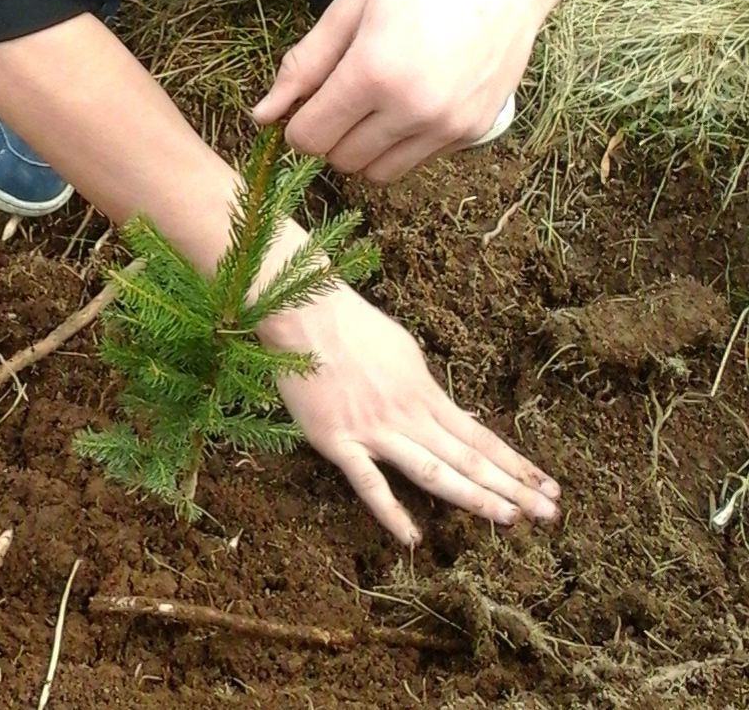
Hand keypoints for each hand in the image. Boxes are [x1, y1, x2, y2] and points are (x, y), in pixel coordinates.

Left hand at [252, 0, 546, 182]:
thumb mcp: (349, 11)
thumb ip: (302, 67)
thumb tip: (262, 117)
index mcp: (373, 74)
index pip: (309, 138)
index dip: (298, 125)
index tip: (310, 103)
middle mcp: (412, 109)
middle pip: (340, 160)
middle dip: (331, 135)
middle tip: (344, 97)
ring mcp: (446, 125)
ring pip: (377, 174)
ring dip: (364, 149)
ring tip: (376, 104)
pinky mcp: (472, 133)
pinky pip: (415, 163)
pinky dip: (401, 145)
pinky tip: (411, 103)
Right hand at [262, 286, 559, 543]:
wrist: (303, 313)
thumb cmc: (349, 324)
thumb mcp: (402, 350)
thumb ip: (422, 386)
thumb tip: (444, 411)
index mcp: (425, 392)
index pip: (480, 437)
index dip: (516, 465)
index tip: (548, 486)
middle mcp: (409, 415)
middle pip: (469, 459)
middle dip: (512, 488)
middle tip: (550, 515)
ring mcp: (375, 430)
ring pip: (433, 472)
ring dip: (474, 498)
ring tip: (510, 521)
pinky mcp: (337, 441)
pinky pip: (369, 483)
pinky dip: (391, 512)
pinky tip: (412, 538)